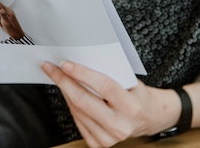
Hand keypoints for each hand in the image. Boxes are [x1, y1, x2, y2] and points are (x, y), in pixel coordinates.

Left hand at [42, 61, 179, 147]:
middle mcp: (120, 125)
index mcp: (131, 107)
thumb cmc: (137, 95)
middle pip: (84, 101)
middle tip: (51, 68)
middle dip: (64, 82)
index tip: (65, 63)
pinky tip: (68, 93)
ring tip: (57, 76)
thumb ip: (109, 74)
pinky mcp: (99, 143)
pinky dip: (70, 105)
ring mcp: (109, 138)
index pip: (103, 87)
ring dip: (64, 91)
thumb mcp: (130, 80)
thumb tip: (79, 60)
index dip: (82, 74)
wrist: (149, 118)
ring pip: (77, 110)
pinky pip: (78, 121)